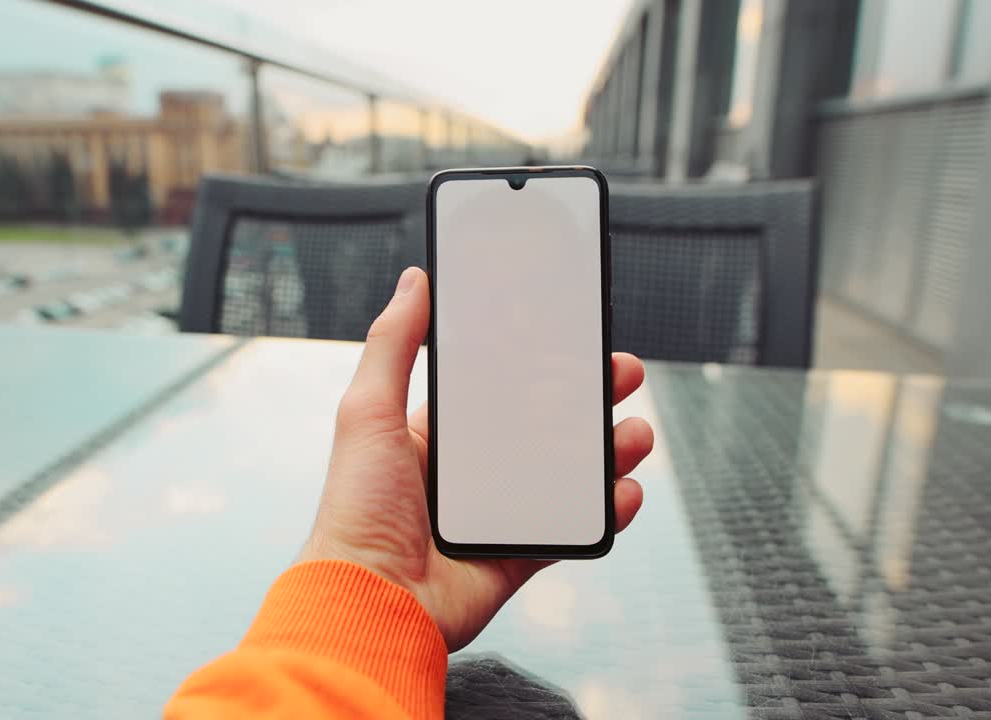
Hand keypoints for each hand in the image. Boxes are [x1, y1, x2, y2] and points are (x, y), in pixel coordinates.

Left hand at [298, 267, 653, 650]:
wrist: (371, 602)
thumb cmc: (356, 509)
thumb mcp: (368, 412)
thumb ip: (393, 345)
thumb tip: (414, 281)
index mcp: (435, 435)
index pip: (498, 388)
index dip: (539, 362)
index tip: (572, 336)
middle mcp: (470, 473)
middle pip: (545, 425)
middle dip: (588, 399)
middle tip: (621, 374)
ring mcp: (498, 516)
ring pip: (569, 475)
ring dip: (608, 451)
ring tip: (634, 433)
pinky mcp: (517, 557)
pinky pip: (572, 532)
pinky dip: (605, 512)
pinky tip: (624, 491)